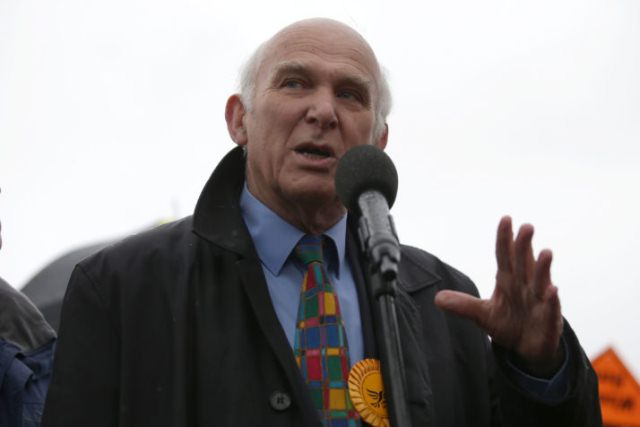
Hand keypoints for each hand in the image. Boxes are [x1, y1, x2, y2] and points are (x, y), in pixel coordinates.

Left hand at [434, 216, 563, 375]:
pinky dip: (552, 299)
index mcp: (508, 280)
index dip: (504, 239)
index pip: (505, 256)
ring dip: (543, 267)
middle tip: (526, 227)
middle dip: (524, 246)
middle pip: (524, 262)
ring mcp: (538, 301)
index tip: (506, 219)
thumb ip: (463, 305)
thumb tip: (437, 299)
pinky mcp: (549, 318)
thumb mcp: (482, 314)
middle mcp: (525, 285)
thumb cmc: (508, 324)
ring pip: (541, 281)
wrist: (527, 347)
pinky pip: (551, 307)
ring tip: (546, 252)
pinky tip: (553, 290)